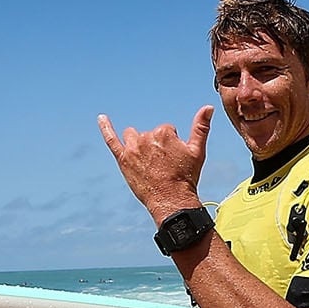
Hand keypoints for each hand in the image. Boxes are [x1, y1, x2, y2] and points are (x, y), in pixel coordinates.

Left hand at [97, 105, 213, 222]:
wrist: (172, 200)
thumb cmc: (186, 177)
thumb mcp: (197, 151)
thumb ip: (201, 127)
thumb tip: (208, 107)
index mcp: (163, 132)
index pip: (166, 131)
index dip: (171, 146)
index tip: (174, 160)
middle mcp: (146, 137)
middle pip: (149, 134)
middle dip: (155, 147)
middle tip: (162, 166)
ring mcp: (132, 148)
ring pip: (133, 136)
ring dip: (138, 143)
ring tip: (147, 162)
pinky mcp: (122, 159)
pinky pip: (111, 139)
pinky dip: (105, 128)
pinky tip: (101, 118)